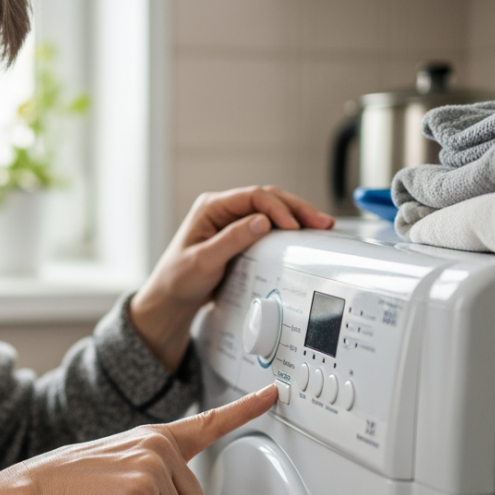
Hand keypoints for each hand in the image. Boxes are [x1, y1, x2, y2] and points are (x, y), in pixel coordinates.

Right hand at [0, 384, 278, 494]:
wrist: (39, 492)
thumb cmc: (78, 487)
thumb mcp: (127, 471)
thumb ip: (165, 480)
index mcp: (157, 437)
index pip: (211, 421)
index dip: (247, 408)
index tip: (274, 392)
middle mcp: (159, 446)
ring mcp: (153, 465)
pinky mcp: (144, 491)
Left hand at [131, 185, 333, 371]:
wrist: (172, 297)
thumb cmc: (179, 279)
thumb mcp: (203, 262)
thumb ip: (231, 241)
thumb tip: (261, 222)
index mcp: (211, 207)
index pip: (252, 197)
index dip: (277, 209)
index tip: (294, 227)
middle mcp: (223, 209)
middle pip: (267, 198)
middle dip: (296, 208)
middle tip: (321, 222)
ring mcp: (232, 220)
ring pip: (271, 209)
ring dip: (296, 216)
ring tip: (321, 226)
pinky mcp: (240, 234)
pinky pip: (268, 225)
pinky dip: (287, 228)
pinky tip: (304, 234)